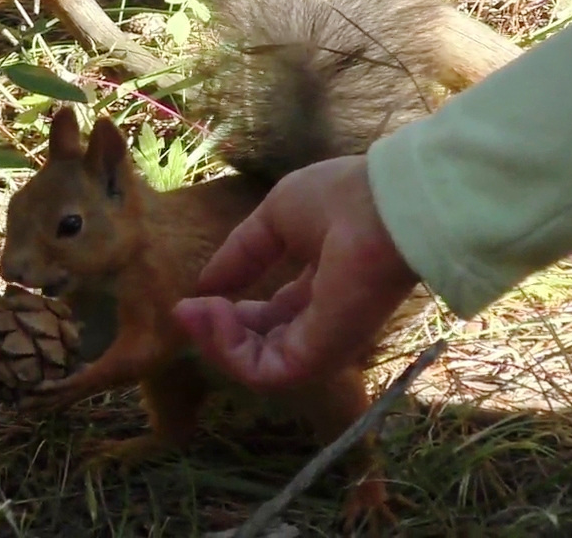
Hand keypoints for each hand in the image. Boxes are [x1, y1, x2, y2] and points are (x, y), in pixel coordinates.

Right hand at [172, 155, 419, 390]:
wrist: (385, 205)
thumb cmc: (341, 200)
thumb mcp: (275, 218)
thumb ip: (242, 253)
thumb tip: (205, 284)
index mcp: (319, 287)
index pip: (270, 316)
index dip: (229, 311)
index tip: (197, 297)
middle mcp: (321, 321)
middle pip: (258, 345)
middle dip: (216, 331)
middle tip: (186, 309)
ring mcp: (321, 343)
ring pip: (254, 365)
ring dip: (215, 341)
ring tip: (195, 310)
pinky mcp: (318, 357)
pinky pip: (261, 370)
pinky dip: (228, 348)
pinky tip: (215, 312)